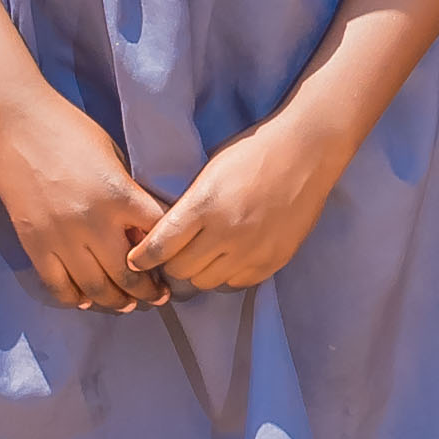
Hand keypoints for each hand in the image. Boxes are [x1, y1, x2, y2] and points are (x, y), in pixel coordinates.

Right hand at [0, 92, 173, 311]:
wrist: (16, 122)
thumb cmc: (71, 131)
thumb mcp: (115, 157)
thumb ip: (130, 196)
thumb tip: (142, 233)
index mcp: (120, 196)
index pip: (158, 239)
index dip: (169, 254)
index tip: (174, 262)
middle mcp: (93, 223)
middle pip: (129, 275)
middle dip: (148, 291)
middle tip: (157, 295)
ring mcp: (61, 237)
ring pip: (96, 289)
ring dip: (117, 302)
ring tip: (128, 303)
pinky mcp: (34, 244)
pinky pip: (59, 286)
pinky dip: (76, 298)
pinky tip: (86, 298)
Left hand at [127, 108, 351, 294]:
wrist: (304, 154)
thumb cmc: (251, 154)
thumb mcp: (209, 172)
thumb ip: (186, 207)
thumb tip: (158, 237)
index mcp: (205, 205)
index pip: (160, 246)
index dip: (142, 258)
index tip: (134, 260)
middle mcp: (227, 232)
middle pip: (180, 271)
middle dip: (169, 266)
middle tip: (170, 258)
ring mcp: (252, 250)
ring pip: (206, 283)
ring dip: (197, 273)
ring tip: (199, 259)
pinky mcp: (272, 261)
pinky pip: (235, 284)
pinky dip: (224, 276)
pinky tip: (226, 259)